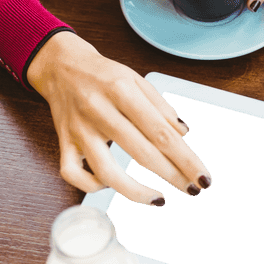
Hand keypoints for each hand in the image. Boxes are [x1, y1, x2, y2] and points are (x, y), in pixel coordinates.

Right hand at [26, 31, 211, 204]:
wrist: (61, 65)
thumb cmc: (103, 74)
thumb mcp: (136, 79)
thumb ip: (161, 107)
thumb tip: (184, 134)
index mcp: (122, 91)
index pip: (161, 133)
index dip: (185, 159)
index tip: (202, 176)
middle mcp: (99, 110)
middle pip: (142, 153)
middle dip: (172, 176)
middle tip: (193, 189)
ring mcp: (79, 129)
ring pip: (106, 172)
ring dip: (136, 192)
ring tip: (158, 198)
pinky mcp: (63, 141)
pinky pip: (73, 174)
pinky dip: (93, 185)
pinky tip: (112, 185)